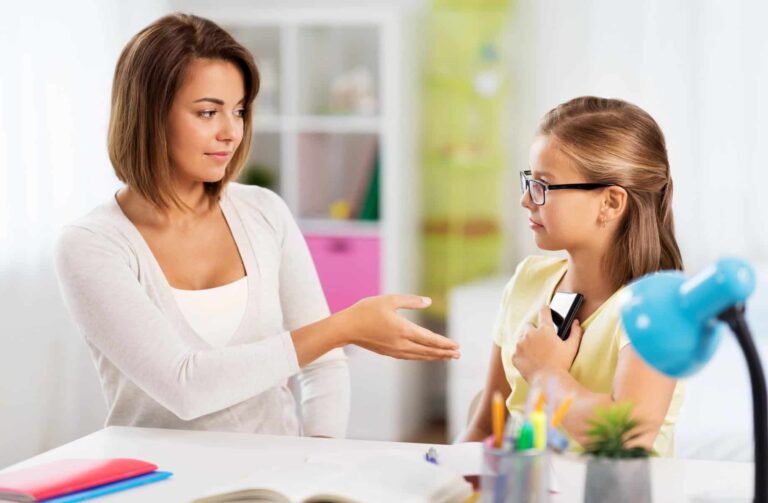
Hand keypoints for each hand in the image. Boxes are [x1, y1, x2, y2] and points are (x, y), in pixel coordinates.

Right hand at [339, 294, 460, 359]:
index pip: (430, 339)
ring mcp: (394, 350)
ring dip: (434, 357)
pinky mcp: (388, 352)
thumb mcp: (389, 300)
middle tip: (458, 355)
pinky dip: (421, 357)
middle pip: (428, 351)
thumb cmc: (366, 311)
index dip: (445, 343)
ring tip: (446, 357)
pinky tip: (425, 356)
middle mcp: (401, 343)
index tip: (457, 346)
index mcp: (403, 330)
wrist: (346, 328)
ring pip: (419, 356)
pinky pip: (410, 357)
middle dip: (444, 353)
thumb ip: (410, 301)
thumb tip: (428, 301)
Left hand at [511, 306, 582, 381]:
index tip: (545, 309)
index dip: (545, 310)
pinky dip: (522, 355)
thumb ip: (575, 332)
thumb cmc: (562, 364)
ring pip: (521, 338)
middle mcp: (530, 334)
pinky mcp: (515, 355)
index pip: (544, 312)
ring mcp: (520, 344)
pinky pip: (517, 352)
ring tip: (536, 353)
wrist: (548, 381)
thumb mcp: (572, 347)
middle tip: (541, 341)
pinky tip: (530, 361)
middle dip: (534, 330)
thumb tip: (577, 323)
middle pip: (529, 325)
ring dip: (526, 342)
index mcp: (545, 329)